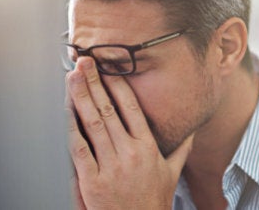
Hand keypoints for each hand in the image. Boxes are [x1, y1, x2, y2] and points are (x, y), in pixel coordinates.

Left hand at [66, 57, 192, 209]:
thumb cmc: (154, 201)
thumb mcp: (172, 173)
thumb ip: (181, 148)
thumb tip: (193, 129)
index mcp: (148, 148)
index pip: (132, 108)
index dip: (119, 85)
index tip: (109, 68)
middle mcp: (130, 153)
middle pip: (109, 110)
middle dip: (95, 83)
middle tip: (85, 62)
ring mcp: (110, 166)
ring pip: (93, 124)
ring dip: (80, 97)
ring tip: (72, 77)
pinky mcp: (91, 181)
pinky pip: (78, 149)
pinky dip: (71, 127)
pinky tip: (66, 111)